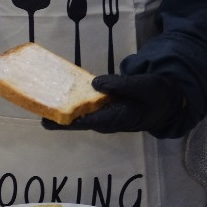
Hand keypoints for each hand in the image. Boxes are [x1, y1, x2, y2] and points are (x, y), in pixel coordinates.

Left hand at [41, 73, 185, 137]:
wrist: (167, 102)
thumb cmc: (156, 94)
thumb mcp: (142, 86)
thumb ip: (119, 84)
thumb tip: (94, 83)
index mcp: (116, 118)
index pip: (86, 122)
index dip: (65, 121)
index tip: (47, 119)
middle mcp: (107, 120)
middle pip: (78, 123)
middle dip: (58, 119)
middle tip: (38, 114)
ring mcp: (106, 116)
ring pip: (81, 116)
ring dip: (64, 111)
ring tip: (45, 102)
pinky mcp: (106, 109)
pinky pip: (87, 109)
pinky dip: (75, 103)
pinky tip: (63, 94)